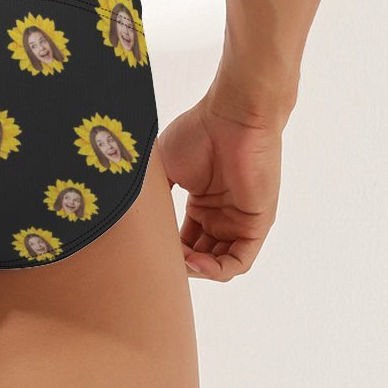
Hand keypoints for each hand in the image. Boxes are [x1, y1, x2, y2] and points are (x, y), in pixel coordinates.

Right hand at [156, 85, 283, 281]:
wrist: (232, 116)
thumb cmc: (198, 133)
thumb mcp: (164, 168)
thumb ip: (153, 197)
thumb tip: (129, 218)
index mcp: (202, 202)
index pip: (184, 240)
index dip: (167, 250)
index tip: (146, 249)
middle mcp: (221, 214)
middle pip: (200, 255)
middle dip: (180, 264)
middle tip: (159, 261)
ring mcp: (239, 220)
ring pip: (219, 263)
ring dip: (197, 271)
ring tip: (177, 264)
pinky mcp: (257, 223)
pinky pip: (240, 260)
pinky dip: (217, 270)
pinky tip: (195, 263)